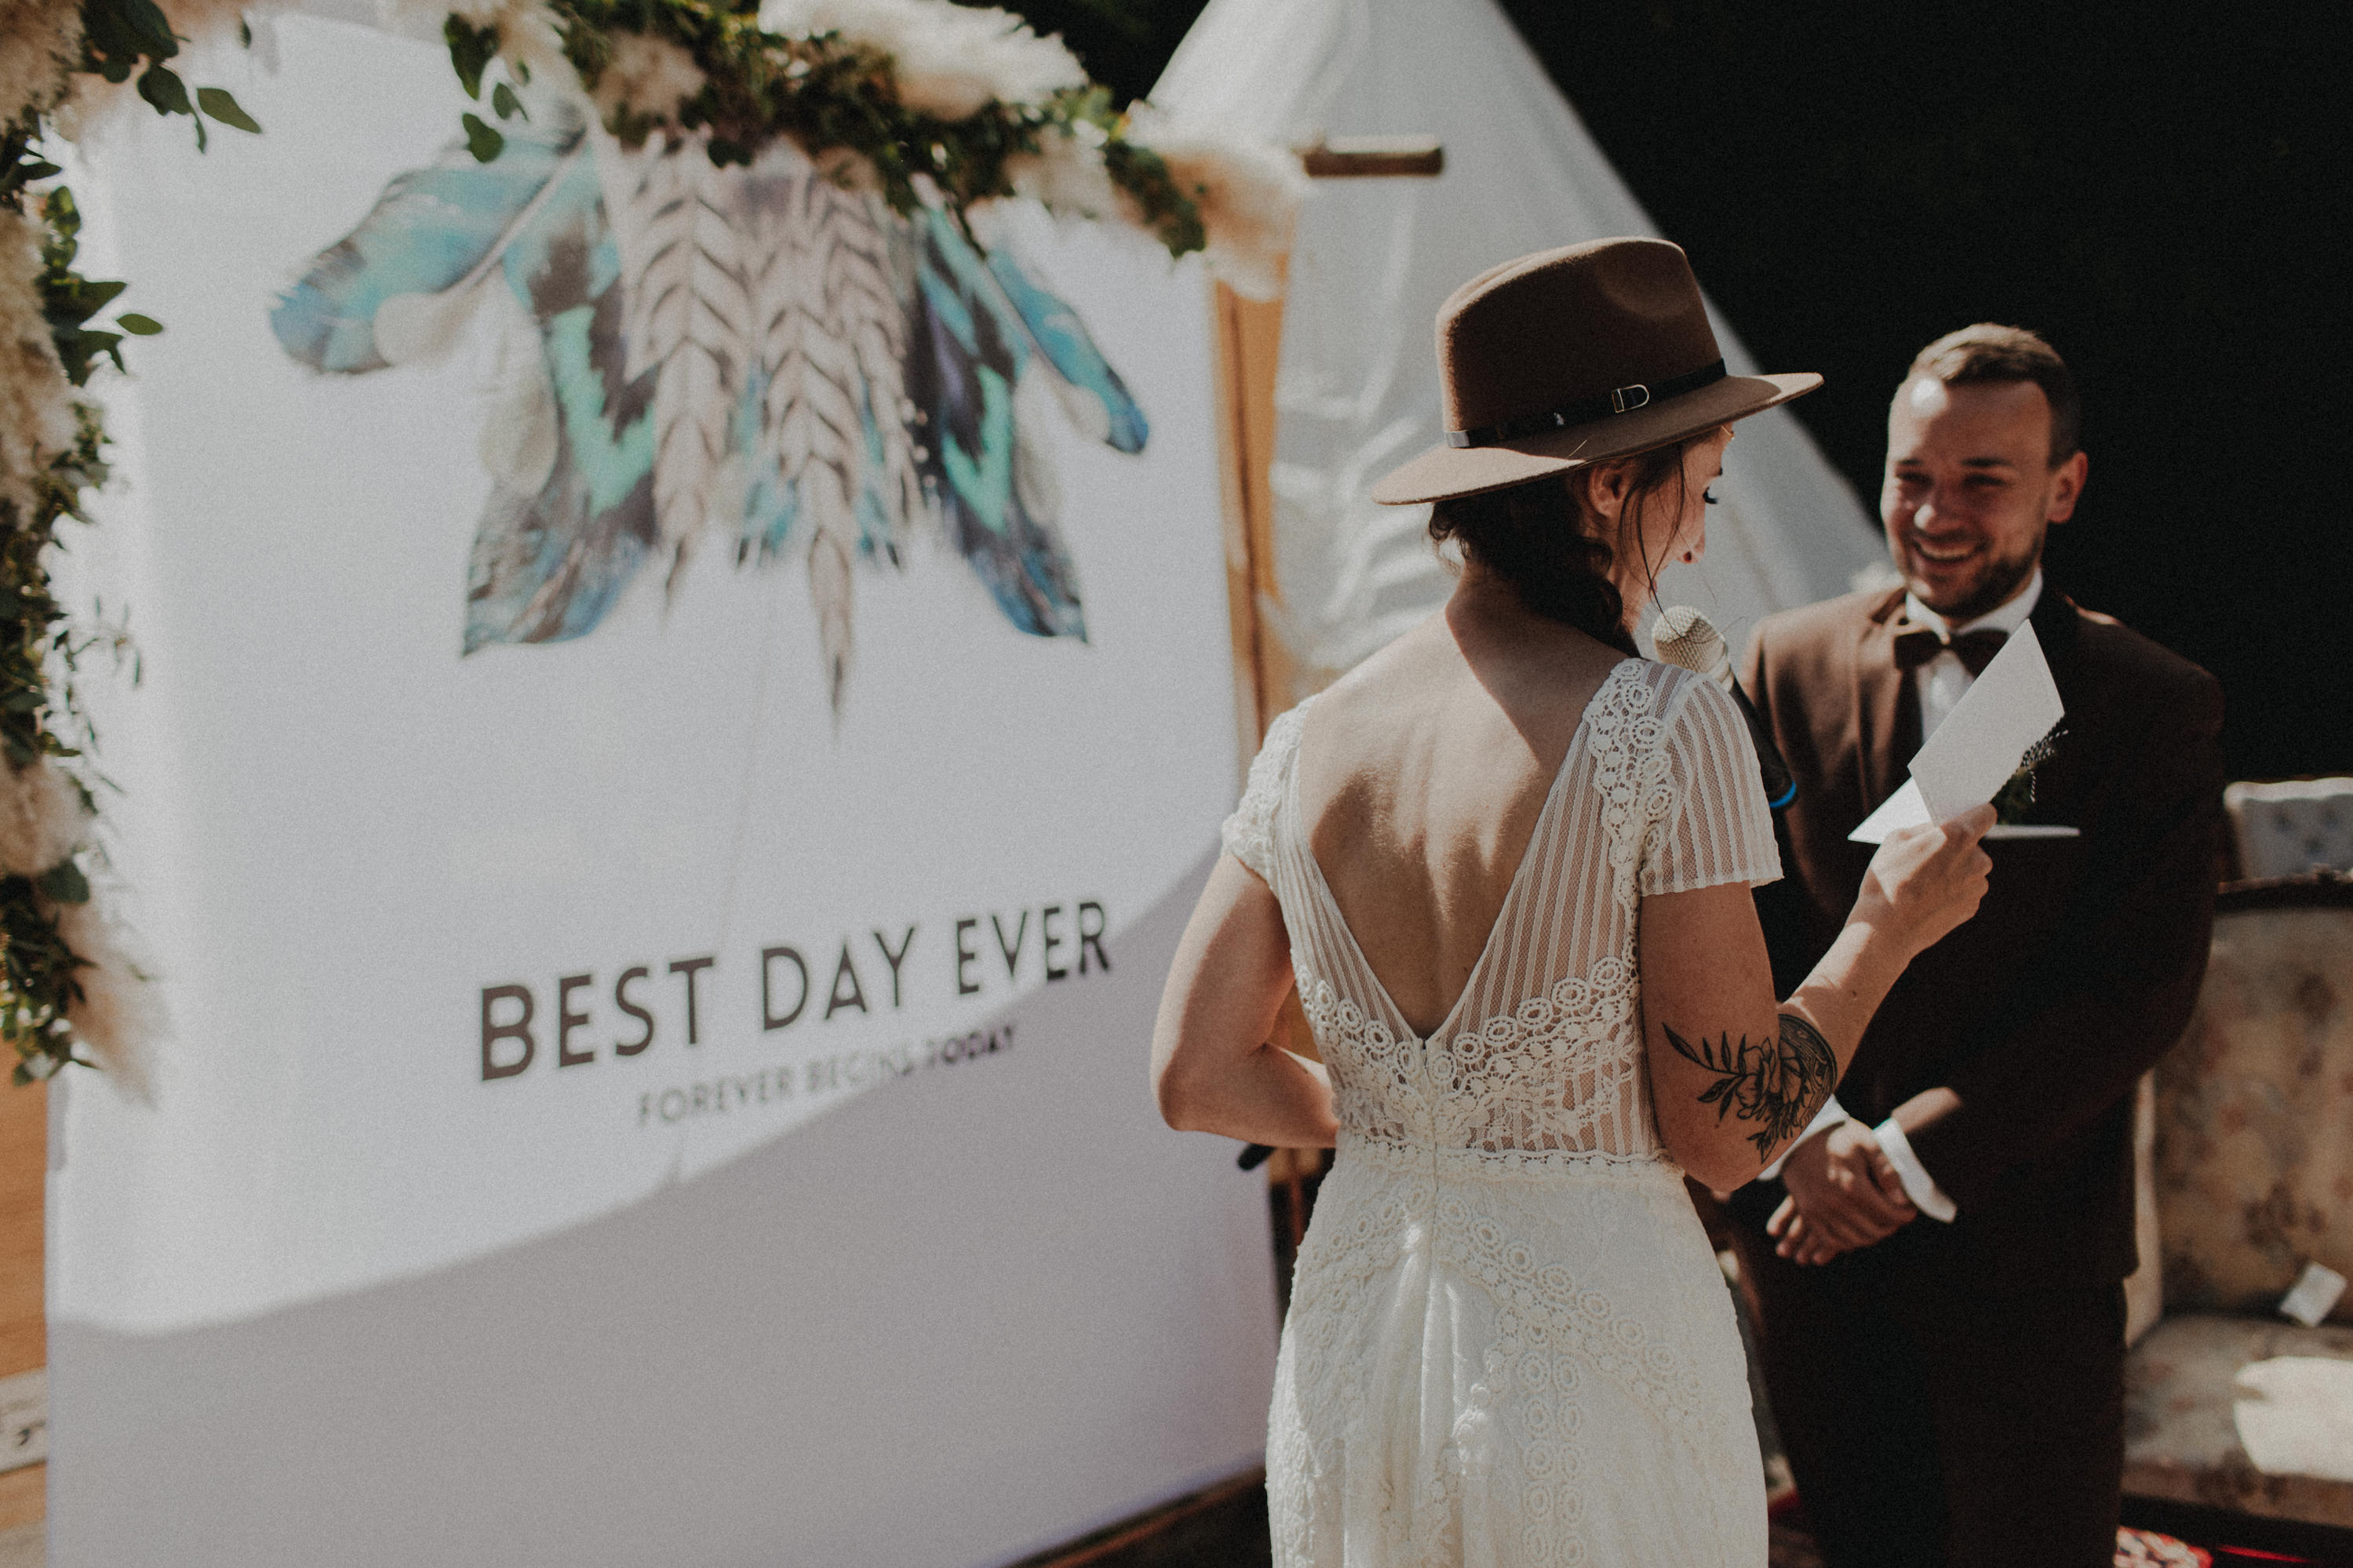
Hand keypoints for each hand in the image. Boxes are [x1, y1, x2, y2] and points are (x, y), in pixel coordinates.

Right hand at [1767, 1120, 1915, 1264]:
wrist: (1799, 1136)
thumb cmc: (1839, 1137)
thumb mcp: (1867, 1142)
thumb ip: (1887, 1169)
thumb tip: (1900, 1199)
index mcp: (1852, 1185)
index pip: (1888, 1213)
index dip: (1904, 1215)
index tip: (1910, 1210)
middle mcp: (1834, 1203)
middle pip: (1873, 1230)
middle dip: (1890, 1226)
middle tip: (1896, 1217)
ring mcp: (1818, 1210)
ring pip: (1854, 1240)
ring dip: (1871, 1236)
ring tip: (1879, 1224)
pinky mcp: (1808, 1213)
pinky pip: (1830, 1240)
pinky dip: (1847, 1243)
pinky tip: (1857, 1233)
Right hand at [1859, 803, 1994, 957]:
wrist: (1887, 929)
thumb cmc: (1888, 880)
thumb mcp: (1897, 838)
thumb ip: (1925, 828)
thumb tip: (1937, 827)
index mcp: (1959, 836)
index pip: (1986, 813)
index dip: (1974, 813)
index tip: (1963, 818)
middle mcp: (1977, 860)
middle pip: (1974, 844)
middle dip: (1956, 846)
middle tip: (1929, 855)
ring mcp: (1977, 885)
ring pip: (1970, 868)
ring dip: (1954, 870)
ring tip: (1925, 881)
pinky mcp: (1972, 907)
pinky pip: (1966, 890)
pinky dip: (1951, 891)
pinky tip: (1928, 898)